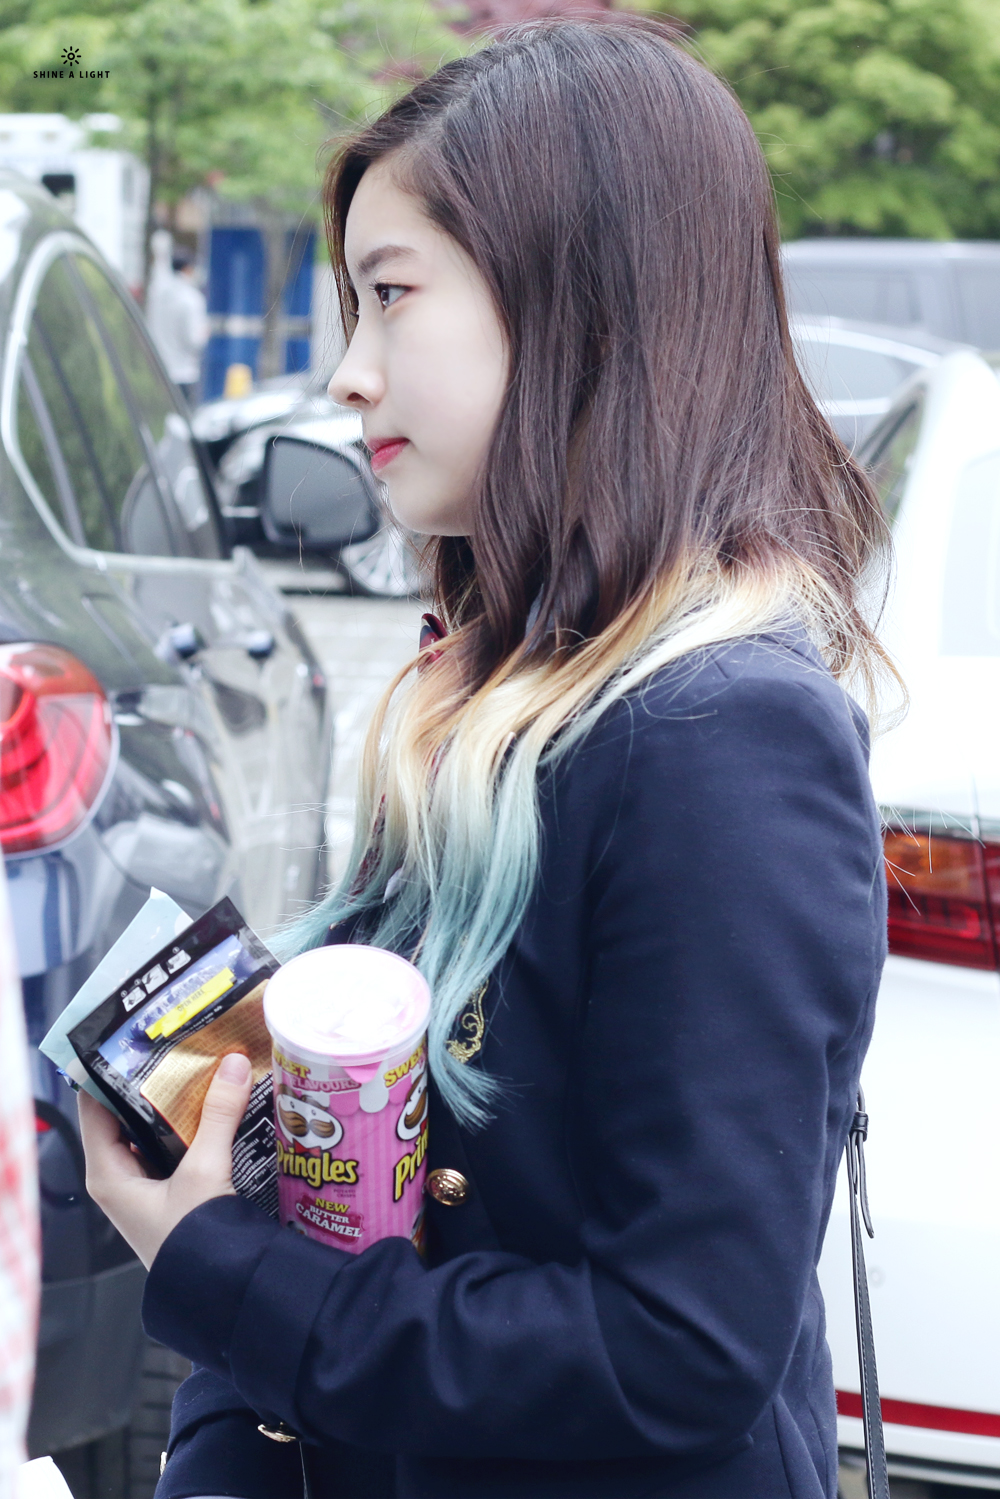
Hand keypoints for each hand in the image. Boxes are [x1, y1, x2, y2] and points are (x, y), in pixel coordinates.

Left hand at [78, 1053, 253, 1269]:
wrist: (217, 1293)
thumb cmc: (193, 1243)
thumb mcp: (204, 1171)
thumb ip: (219, 1114)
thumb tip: (234, 1063)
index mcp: (107, 1173)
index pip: (94, 1106)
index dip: (110, 1070)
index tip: (133, 1036)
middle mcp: (118, 1178)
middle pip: (125, 1114)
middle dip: (150, 1080)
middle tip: (176, 1043)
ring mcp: (143, 1187)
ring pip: (152, 1130)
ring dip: (174, 1103)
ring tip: (199, 1064)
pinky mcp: (169, 1193)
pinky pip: (173, 1147)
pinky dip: (190, 1125)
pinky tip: (215, 1105)